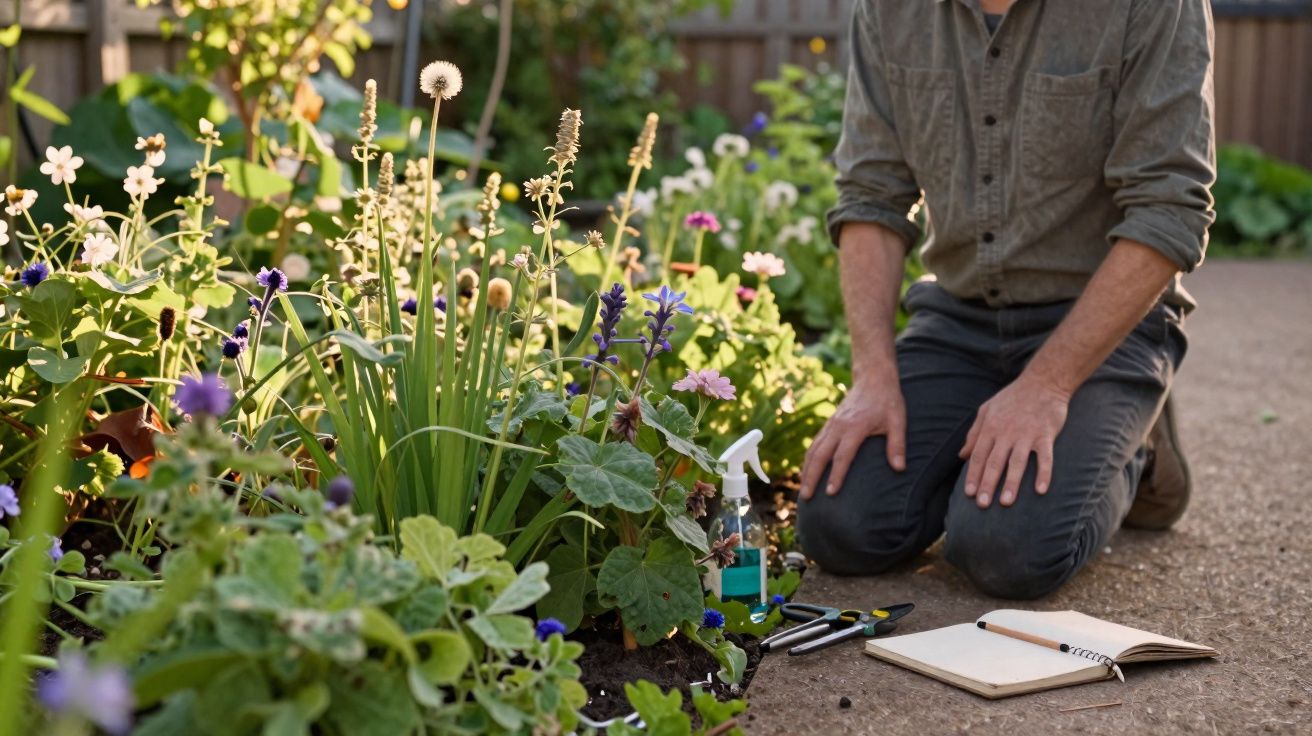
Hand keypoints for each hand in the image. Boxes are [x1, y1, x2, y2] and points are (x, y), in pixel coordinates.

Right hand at [800, 377, 905, 499]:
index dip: (836, 475)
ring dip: (806, 470)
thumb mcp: (898, 420)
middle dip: (811, 477)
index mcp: (855, 427)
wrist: (873, 378)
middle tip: (806, 497)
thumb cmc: (887, 401)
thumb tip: (900, 468)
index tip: (831, 493)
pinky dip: (808, 460)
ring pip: (813, 450)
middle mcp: (838, 427)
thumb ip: (897, 445)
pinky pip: (814, 444)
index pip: (843, 455)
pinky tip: (806, 472)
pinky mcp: (829, 424)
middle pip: (820, 455)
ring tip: (803, 490)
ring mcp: (831, 425)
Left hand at [959, 374, 1070, 507]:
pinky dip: (1043, 473)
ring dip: (1011, 483)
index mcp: (990, 427)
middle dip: (987, 484)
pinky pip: (1045, 457)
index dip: (972, 475)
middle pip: (994, 462)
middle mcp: (1006, 432)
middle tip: (982, 505)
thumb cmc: (1012, 398)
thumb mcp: (986, 410)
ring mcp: (1026, 434)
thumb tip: (961, 456)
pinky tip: (1040, 490)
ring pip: (1017, 462)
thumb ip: (974, 433)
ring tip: (1006, 502)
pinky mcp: (1045, 435)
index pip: (978, 455)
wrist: (1042, 382)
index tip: (969, 494)